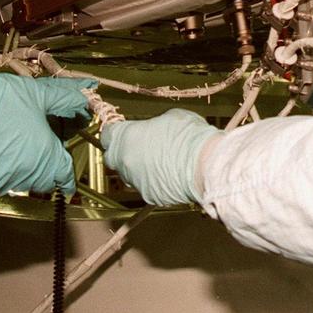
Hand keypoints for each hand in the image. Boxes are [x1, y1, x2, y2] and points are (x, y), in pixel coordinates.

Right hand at [0, 68, 96, 195]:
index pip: (64, 175)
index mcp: (46, 155)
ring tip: (16, 145)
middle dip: (46, 167)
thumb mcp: (41, 94)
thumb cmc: (2, 100)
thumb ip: (67, 97)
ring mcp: (4, 180)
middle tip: (39, 148)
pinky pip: (0, 182)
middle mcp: (27, 173)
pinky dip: (2, 171)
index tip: (68, 182)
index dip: (68, 177)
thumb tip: (87, 91)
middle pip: (44, 179)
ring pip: (22, 181)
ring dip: (24, 170)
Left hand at [101, 108, 220, 205]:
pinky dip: (154, 181)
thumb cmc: (188, 136)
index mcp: (126, 137)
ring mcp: (136, 181)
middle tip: (139, 145)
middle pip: (113, 157)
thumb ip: (153, 124)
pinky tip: (170, 174)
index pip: (107, 134)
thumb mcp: (170, 116)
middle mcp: (125, 161)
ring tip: (160, 160)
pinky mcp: (149, 196)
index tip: (122, 129)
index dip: (115, 131)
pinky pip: (146, 186)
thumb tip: (153, 130)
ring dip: (138, 167)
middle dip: (122, 152)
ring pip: (129, 174)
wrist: (205, 165)